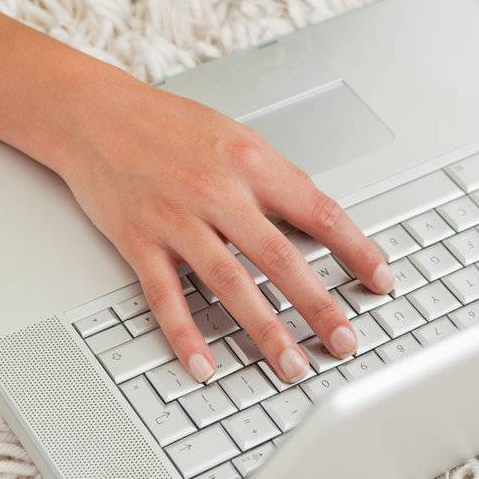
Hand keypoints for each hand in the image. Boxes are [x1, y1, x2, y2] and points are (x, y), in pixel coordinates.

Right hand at [54, 72, 395, 385]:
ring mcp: (177, 218)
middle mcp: (218, 189)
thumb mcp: (234, 137)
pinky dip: (186, 335)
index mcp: (251, 161)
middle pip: (279, 256)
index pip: (320, 211)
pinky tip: (205, 365)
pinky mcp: (138, 240)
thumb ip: (273, 180)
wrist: (95, 113)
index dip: (357, 249)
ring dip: (264, 329)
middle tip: (345, 342)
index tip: (382, 281)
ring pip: (229, 282)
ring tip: (291, 365)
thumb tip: (317, 222)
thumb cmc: (168, 124)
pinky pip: (166, 296)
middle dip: (318, 304)